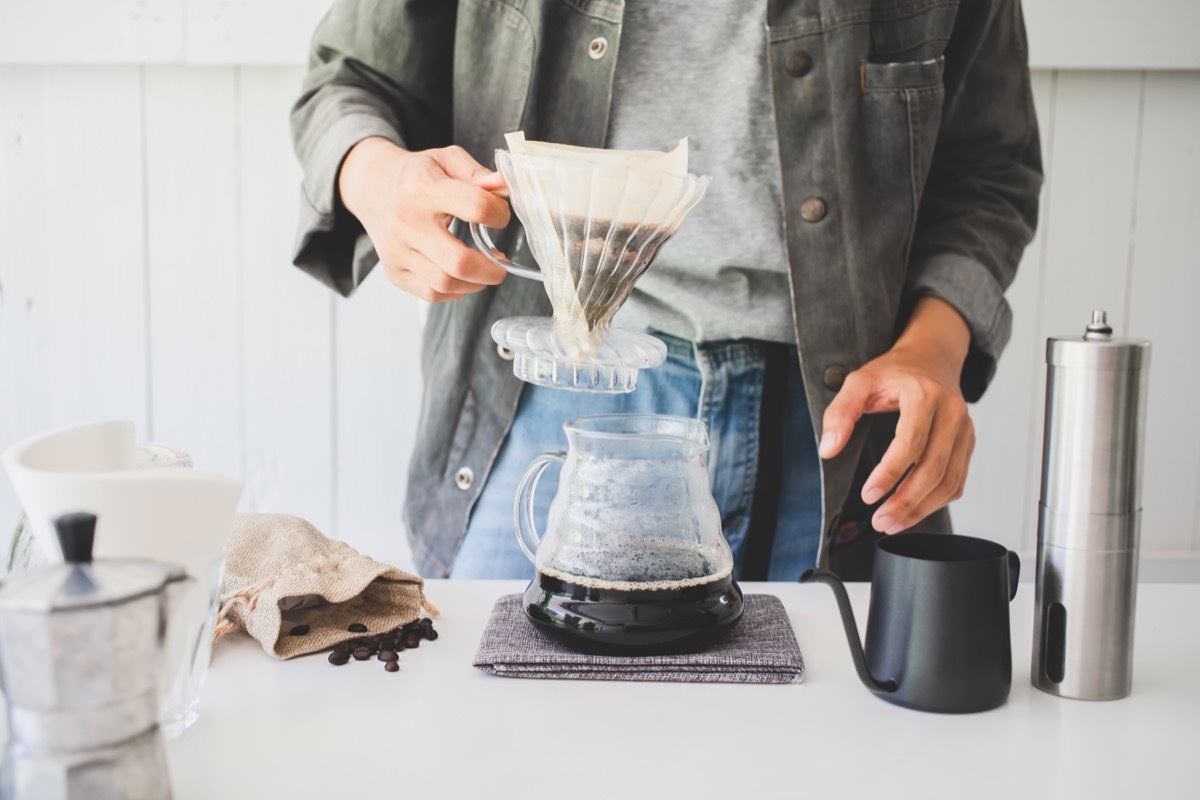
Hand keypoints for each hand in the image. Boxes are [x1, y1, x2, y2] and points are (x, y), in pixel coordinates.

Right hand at [338, 138, 510, 301]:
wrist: (372, 188)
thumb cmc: (416, 175)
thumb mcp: (446, 160)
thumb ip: (479, 174)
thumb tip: (505, 187)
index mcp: (423, 188)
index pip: (476, 207)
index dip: (499, 214)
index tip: (500, 216)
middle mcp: (407, 222)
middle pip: (459, 261)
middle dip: (491, 269)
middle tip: (501, 265)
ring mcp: (397, 251)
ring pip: (446, 283)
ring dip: (475, 283)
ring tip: (484, 272)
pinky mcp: (393, 271)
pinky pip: (431, 294)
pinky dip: (454, 292)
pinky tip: (462, 279)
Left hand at [817, 297, 974, 533]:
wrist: (932, 358)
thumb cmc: (895, 372)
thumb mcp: (860, 381)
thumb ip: (840, 412)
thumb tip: (828, 449)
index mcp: (925, 395)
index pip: (911, 442)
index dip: (890, 473)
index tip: (868, 495)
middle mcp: (952, 412)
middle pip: (934, 468)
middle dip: (906, 501)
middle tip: (880, 521)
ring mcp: (965, 429)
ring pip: (950, 480)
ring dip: (922, 508)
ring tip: (892, 523)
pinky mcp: (967, 443)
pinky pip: (958, 481)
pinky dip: (937, 502)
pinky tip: (914, 511)